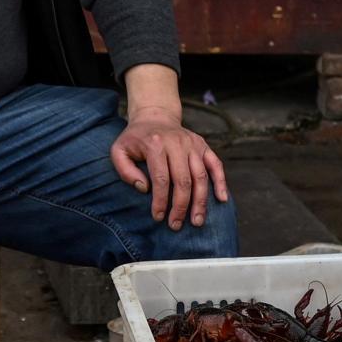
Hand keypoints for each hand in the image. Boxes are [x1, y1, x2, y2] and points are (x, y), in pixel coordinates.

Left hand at [110, 109, 229, 229]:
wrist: (154, 117)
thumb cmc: (135, 139)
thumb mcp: (119, 151)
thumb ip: (125, 170)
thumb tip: (144, 188)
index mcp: (156, 144)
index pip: (161, 178)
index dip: (160, 201)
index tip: (158, 217)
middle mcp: (177, 143)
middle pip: (183, 180)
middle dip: (180, 206)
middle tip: (176, 225)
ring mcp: (193, 144)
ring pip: (201, 176)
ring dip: (200, 201)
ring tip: (197, 221)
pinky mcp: (203, 145)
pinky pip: (216, 165)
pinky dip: (221, 182)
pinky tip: (222, 199)